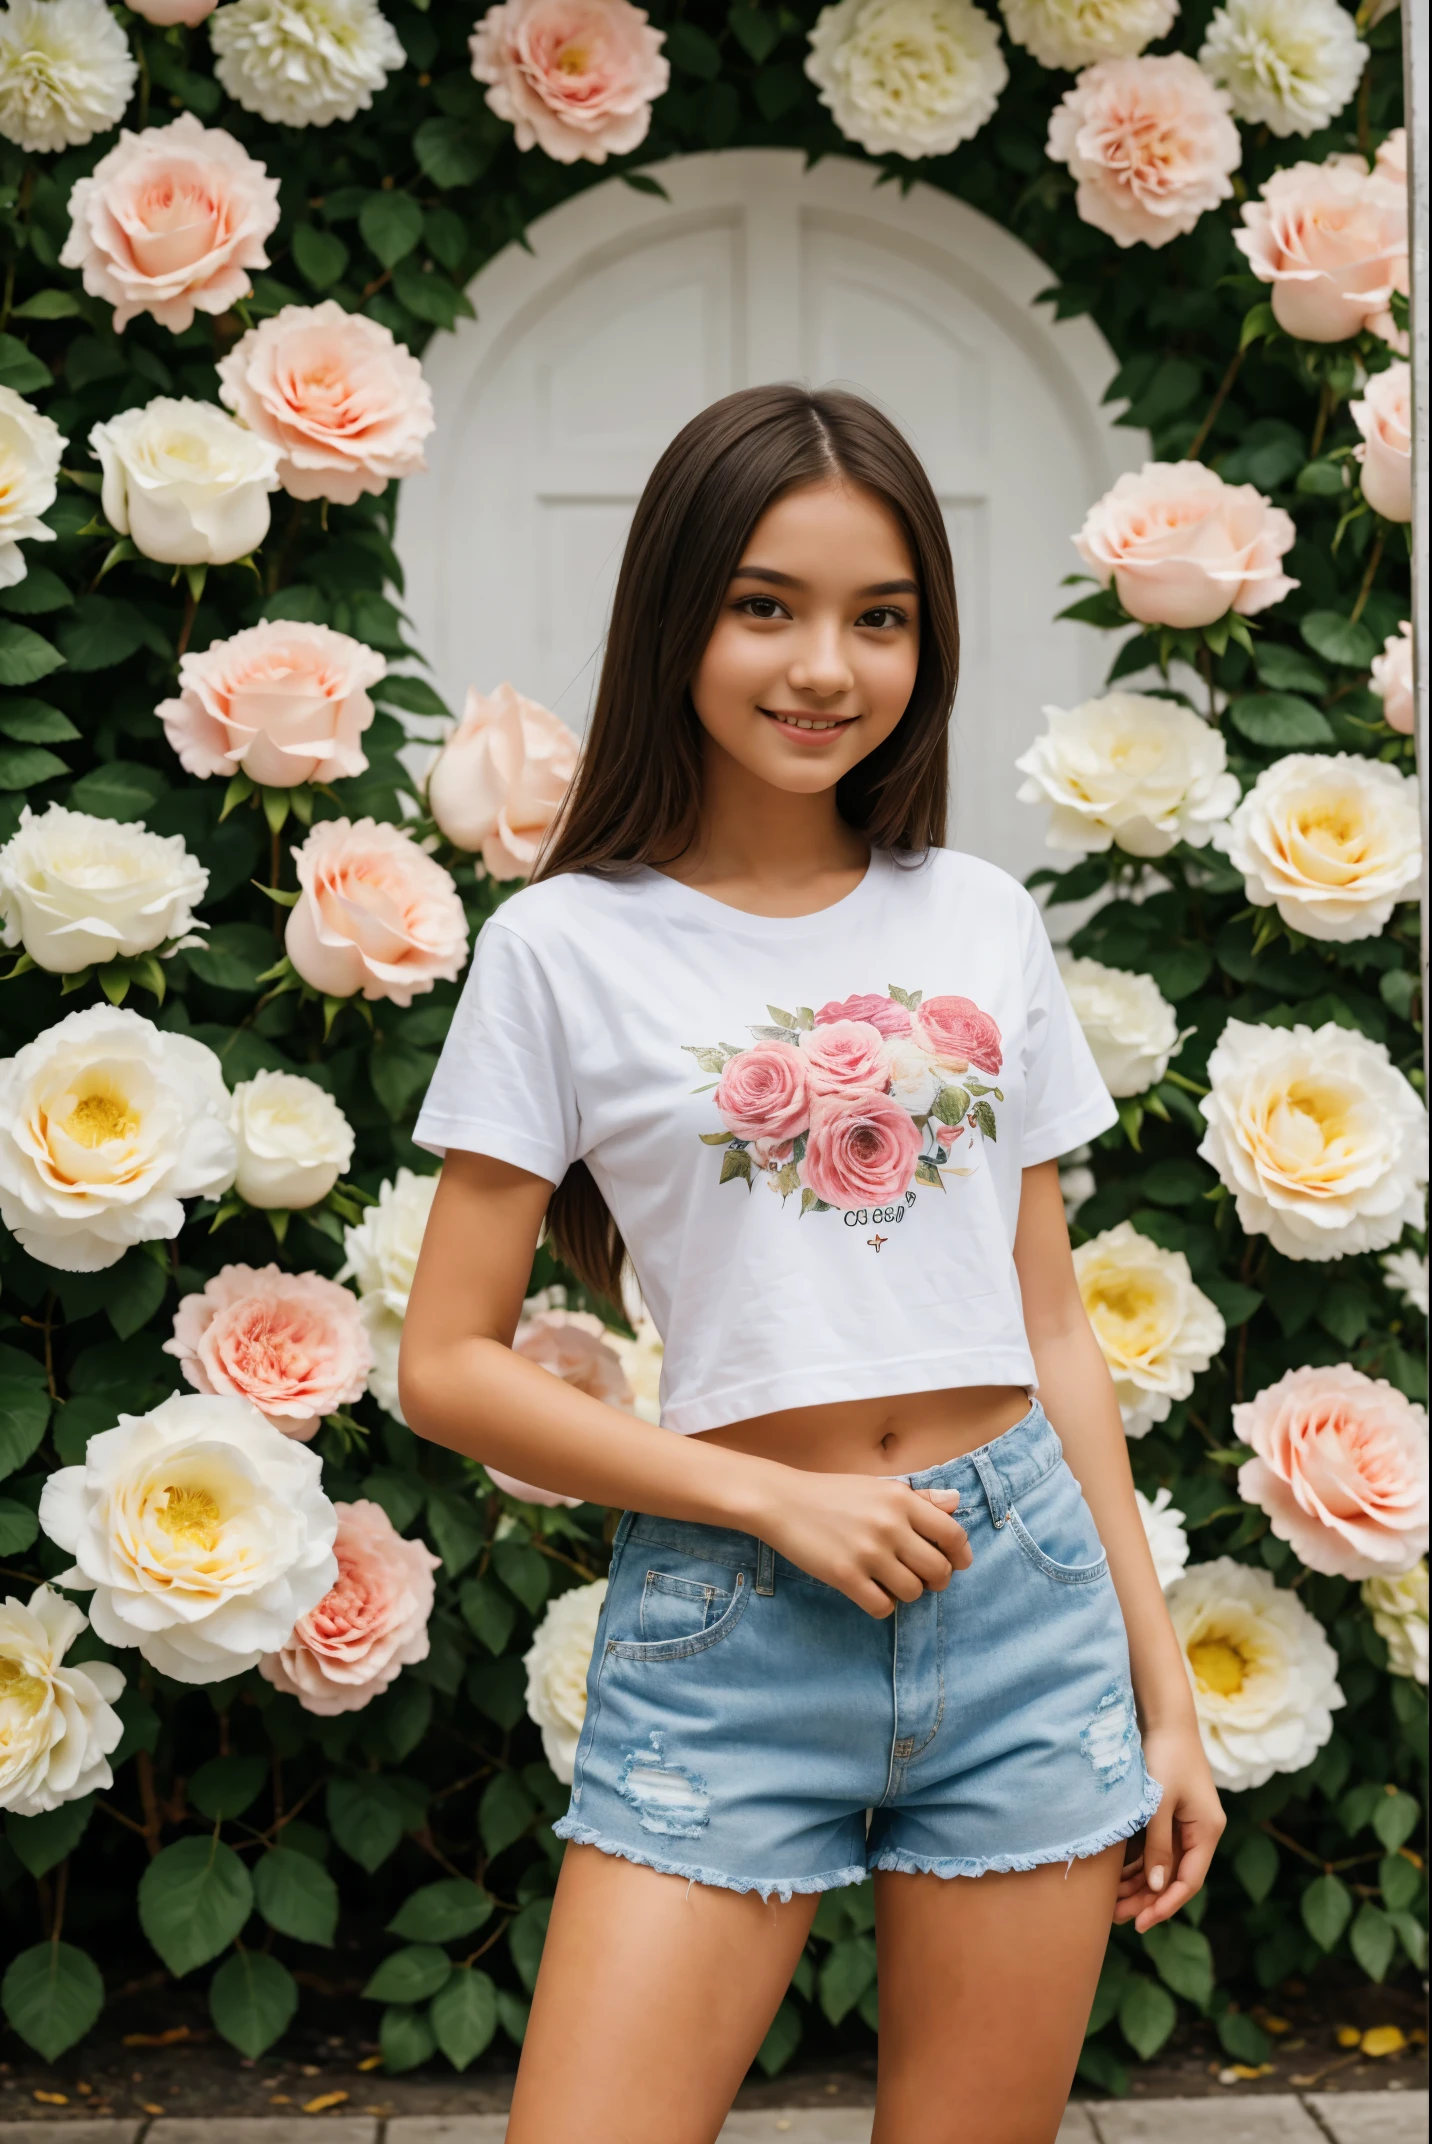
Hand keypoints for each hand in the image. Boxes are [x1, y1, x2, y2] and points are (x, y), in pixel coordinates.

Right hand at [759, 1473, 970, 1617]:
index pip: (952, 1534)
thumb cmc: (833, 1493)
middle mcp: (889, 1525)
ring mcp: (867, 1552)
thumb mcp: (878, 1486)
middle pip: (938, 1570)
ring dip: (908, 1593)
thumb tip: (956, 1501)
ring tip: (892, 1582)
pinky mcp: (845, 1576)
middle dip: (937, 1580)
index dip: (961, 1554)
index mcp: (901, 1499)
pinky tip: (872, 1592)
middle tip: (924, 1578)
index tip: (957, 1563)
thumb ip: (919, 1498)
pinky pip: (883, 1607)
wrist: (782, 1501)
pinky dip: (883, 1605)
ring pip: (913, 1592)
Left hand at [1116, 1719, 1224, 1932]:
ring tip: (1113, 1904)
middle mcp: (1200, 1832)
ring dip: (1140, 1884)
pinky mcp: (1170, 1815)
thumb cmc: (1164, 1757)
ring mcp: (1186, 1824)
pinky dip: (1139, 1863)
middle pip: (1175, 1877)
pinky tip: (1117, 1878)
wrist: (1165, 1718)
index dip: (1164, 1905)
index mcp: (1206, 1831)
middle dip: (1148, 1900)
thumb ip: (1157, 1845)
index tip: (1140, 1923)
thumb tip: (1155, 1888)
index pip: (1188, 1881)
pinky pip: (1156, 1848)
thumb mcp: (1158, 1803)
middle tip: (1119, 1919)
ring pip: (1163, 1865)